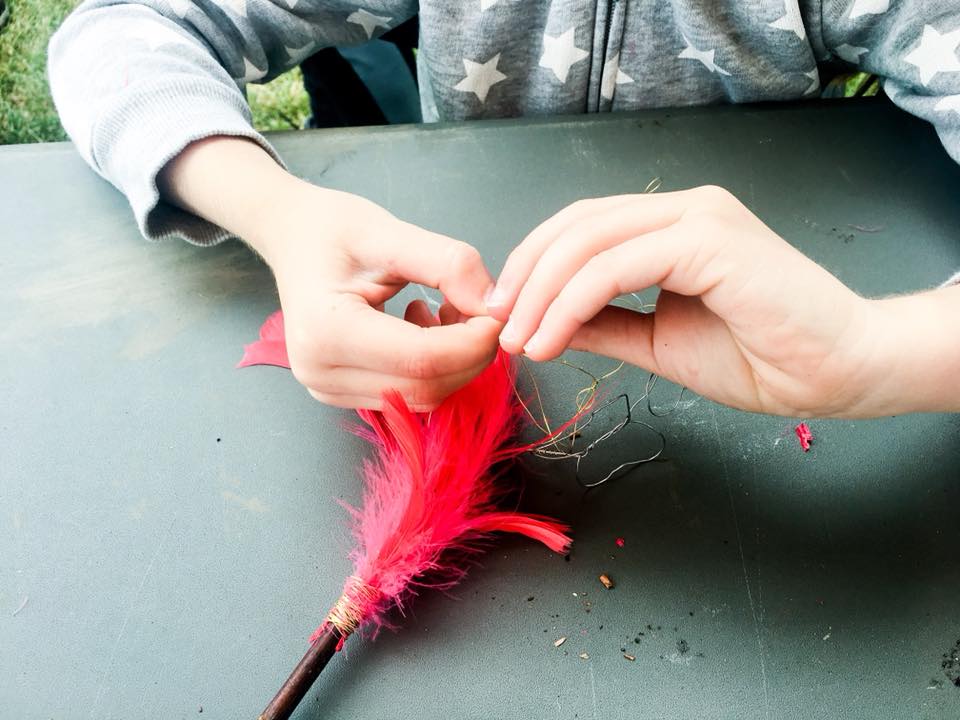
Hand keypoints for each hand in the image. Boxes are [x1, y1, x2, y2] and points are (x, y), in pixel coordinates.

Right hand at [258, 188, 500, 409]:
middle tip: (480, 309)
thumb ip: (448, 264)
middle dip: (470, 354)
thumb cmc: (332, 229)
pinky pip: (407, 395)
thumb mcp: (391, 231)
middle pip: (427, 387)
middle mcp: (321, 371)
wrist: (291, 239)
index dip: (473, 342)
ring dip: (454, 362)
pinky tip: (424, 327)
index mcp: (327, 330)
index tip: (498, 311)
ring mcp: (327, 389)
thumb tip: (494, 304)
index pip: (423, 359)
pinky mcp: (340, 394)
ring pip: (422, 397)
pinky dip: (433, 368)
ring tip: (446, 311)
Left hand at [487, 186, 880, 417]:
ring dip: (540, 293)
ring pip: (589, 240)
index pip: (584, 227)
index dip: (534, 266)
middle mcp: (684, 209)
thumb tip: (547, 323)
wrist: (839, 372)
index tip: (505, 314)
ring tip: (518, 340)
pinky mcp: (708, 239)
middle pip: (577, 224)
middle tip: (497, 325)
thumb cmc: (764, 357)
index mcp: (673, 227)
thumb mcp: (658, 341)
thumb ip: (604, 325)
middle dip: (525, 276)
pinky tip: (551, 339)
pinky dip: (573, 302)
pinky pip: (617, 265)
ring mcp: (697, 217)